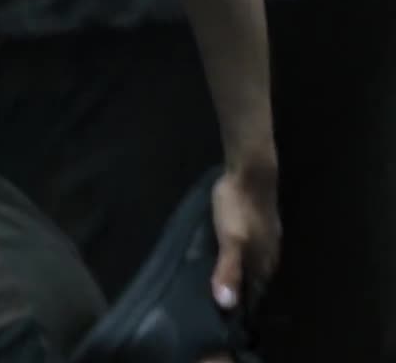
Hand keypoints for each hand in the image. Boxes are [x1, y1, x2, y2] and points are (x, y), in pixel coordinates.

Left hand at [210, 169, 280, 312]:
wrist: (251, 172)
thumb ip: (228, 270)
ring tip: (225, 282)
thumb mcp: (229, 240)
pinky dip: (244, 257)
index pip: (255, 293)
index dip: (242, 305)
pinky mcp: (263, 223)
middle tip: (220, 302)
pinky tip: (233, 254)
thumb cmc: (238, 208)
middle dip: (243, 292)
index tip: (226, 318)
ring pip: (257, 264)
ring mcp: (269, 237)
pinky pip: (254, 249)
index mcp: (264, 261)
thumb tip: (227, 304)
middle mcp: (270, 253)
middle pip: (257, 280)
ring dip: (244, 275)